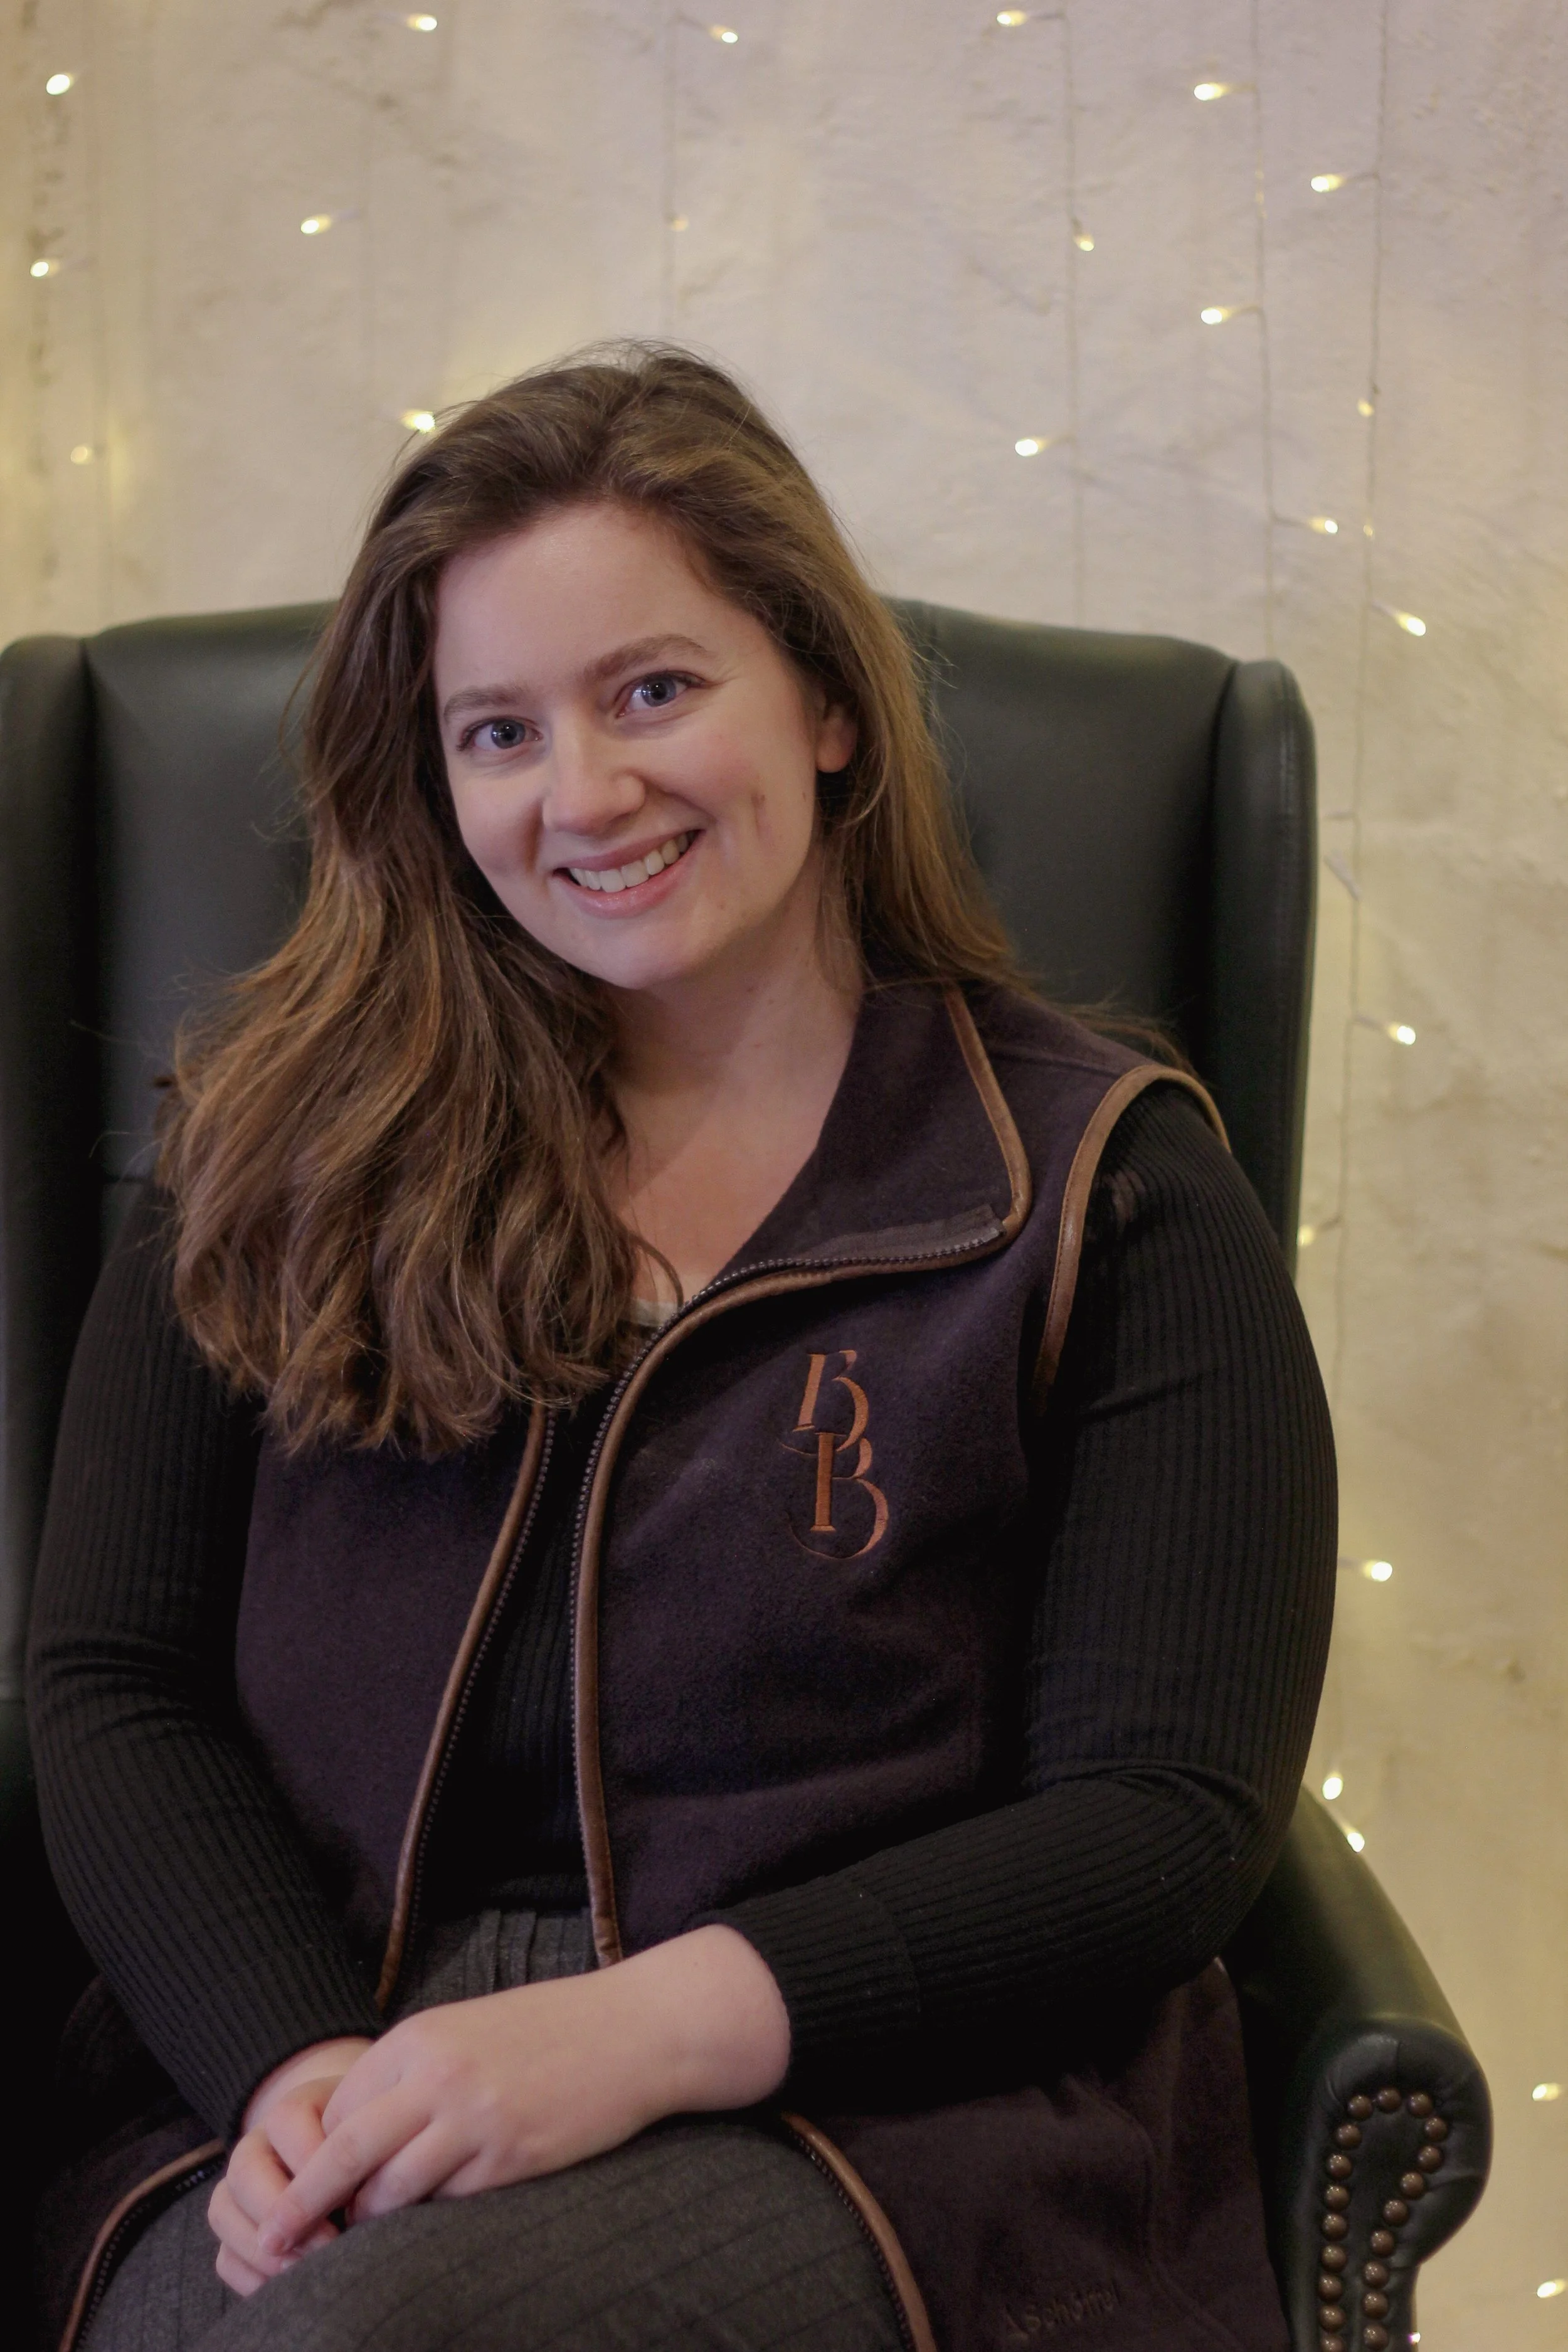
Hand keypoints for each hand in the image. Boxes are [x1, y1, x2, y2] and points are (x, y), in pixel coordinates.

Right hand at [207, 2037, 375, 2294]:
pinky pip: (223, 2257)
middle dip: (283, 2211)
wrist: (351, 2161)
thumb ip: (369, 2148)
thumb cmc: (371, 2148)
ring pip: (223, 2212)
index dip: (314, 2160)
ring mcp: (238, 2190)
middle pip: (244, 2170)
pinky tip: (284, 2290)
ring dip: (260, 2249)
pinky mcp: (236, 2234)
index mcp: (293, 2110)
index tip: (349, 2197)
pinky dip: (249, 2278)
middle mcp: (257, 2145)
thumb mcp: (374, 2133)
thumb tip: (374, 2192)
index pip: (287, 2120)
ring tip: (303, 2271)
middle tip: (326, 2242)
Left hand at [257, 1925, 789, 2254]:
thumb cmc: (550, 2030)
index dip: (315, 2152)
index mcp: (421, 2038)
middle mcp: (438, 2076)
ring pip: (389, 2190)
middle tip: (271, 2244)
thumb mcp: (469, 2030)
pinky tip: (426, 2228)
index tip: (301, 2186)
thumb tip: (361, 2129)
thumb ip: (415, 2072)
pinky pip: (446, 2204)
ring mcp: (474, 2119)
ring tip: (360, 2241)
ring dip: (369, 2221)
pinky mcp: (510, 2158)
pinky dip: (427, 2220)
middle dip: (302, 2204)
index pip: (337, 2106)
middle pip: (344, 2153)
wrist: (634, 2030)